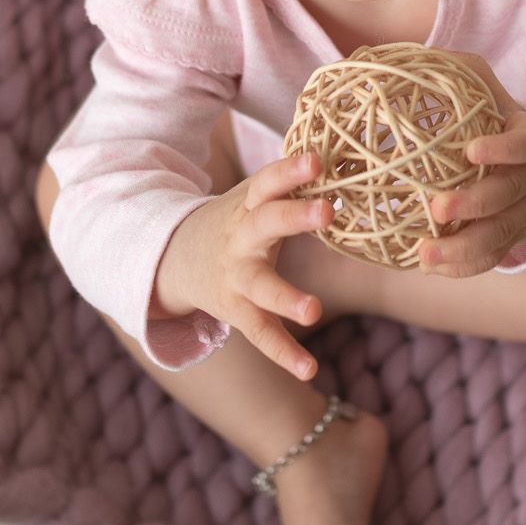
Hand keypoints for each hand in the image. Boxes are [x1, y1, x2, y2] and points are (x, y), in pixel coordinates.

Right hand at [152, 150, 334, 381]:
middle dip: (294, 216)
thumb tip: (351, 155)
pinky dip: (285, 353)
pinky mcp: (237, 310)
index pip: (268, 180)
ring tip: (313, 311)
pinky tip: (310, 370)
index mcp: (249, 203)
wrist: (174, 257)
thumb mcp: (256, 197)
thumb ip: (293, 183)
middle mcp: (241, 237)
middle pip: (265, 223)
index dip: (290, 170)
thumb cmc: (239, 220)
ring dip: (286, 298)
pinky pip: (261, 333)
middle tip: (327, 212)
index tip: (316, 161)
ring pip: (261, 286)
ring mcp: (237, 276)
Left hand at [416, 51, 525, 278]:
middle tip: (438, 207)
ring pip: (498, 236)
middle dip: (474, 204)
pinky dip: (461, 266)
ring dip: (461, 247)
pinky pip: (489, 258)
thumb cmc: (500, 123)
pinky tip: (429, 265)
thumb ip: (464, 72)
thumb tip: (419, 53)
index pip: (525, 144)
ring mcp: (522, 215)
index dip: (503, 149)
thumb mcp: (492, 94)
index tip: (471, 150)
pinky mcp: (510, 240)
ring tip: (424, 253)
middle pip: (507, 196)